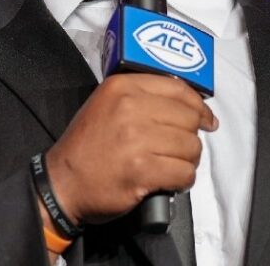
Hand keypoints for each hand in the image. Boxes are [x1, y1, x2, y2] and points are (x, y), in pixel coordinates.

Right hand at [43, 73, 217, 224]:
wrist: (62, 183)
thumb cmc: (88, 145)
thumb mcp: (107, 104)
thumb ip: (143, 96)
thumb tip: (191, 105)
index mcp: (123, 87)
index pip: (179, 89)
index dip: (199, 106)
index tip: (206, 119)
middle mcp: (130, 108)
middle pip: (189, 118)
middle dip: (191, 137)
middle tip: (179, 149)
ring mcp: (137, 139)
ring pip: (191, 147)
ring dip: (187, 161)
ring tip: (171, 165)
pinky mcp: (141, 170)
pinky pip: (184, 173)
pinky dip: (182, 181)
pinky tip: (169, 181)